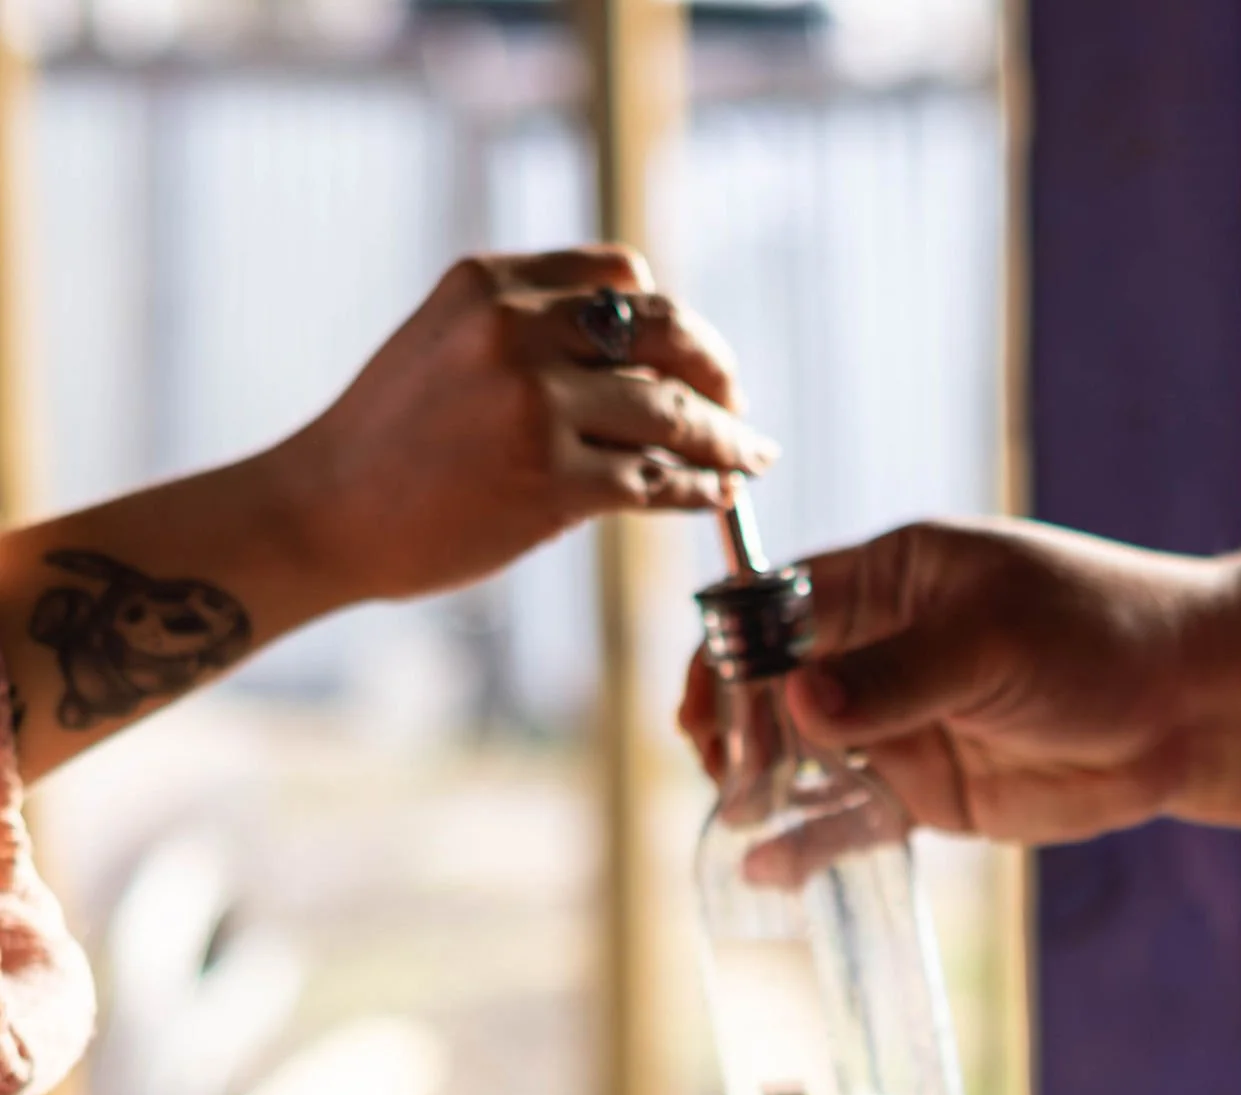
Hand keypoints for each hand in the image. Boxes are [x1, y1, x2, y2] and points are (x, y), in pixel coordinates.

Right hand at [291, 248, 773, 606]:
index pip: (621, 275)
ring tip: (750, 458)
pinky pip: (656, 479)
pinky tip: (714, 496)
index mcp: (492, 282)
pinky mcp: (552, 480)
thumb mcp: (444, 343)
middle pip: (665, 330)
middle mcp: (518, 329)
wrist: (327, 511)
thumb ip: (522, 330)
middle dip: (718, 369)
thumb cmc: (388, 442)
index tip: (695, 353)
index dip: (673, 317)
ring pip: (672, 410)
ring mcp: (537, 404)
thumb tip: (630, 355)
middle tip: (740, 405)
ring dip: (725, 439)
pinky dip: (697, 488)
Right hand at [678, 516, 1222, 839]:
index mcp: (887, 580)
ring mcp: (898, 724)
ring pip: (800, 756)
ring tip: (731, 819)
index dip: (728, 652)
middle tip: (716, 772)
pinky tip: (767, 869)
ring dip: (759, 787)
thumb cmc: (1099, 638)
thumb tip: (797, 703)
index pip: (774, 607)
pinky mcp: (926, 792)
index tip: (705, 707)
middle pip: (771, 686)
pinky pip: (848, 819)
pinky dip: (806, 843)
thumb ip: (897, 677)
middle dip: (731, 726)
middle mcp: (878, 649)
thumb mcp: (994, 644)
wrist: (1186, 709)